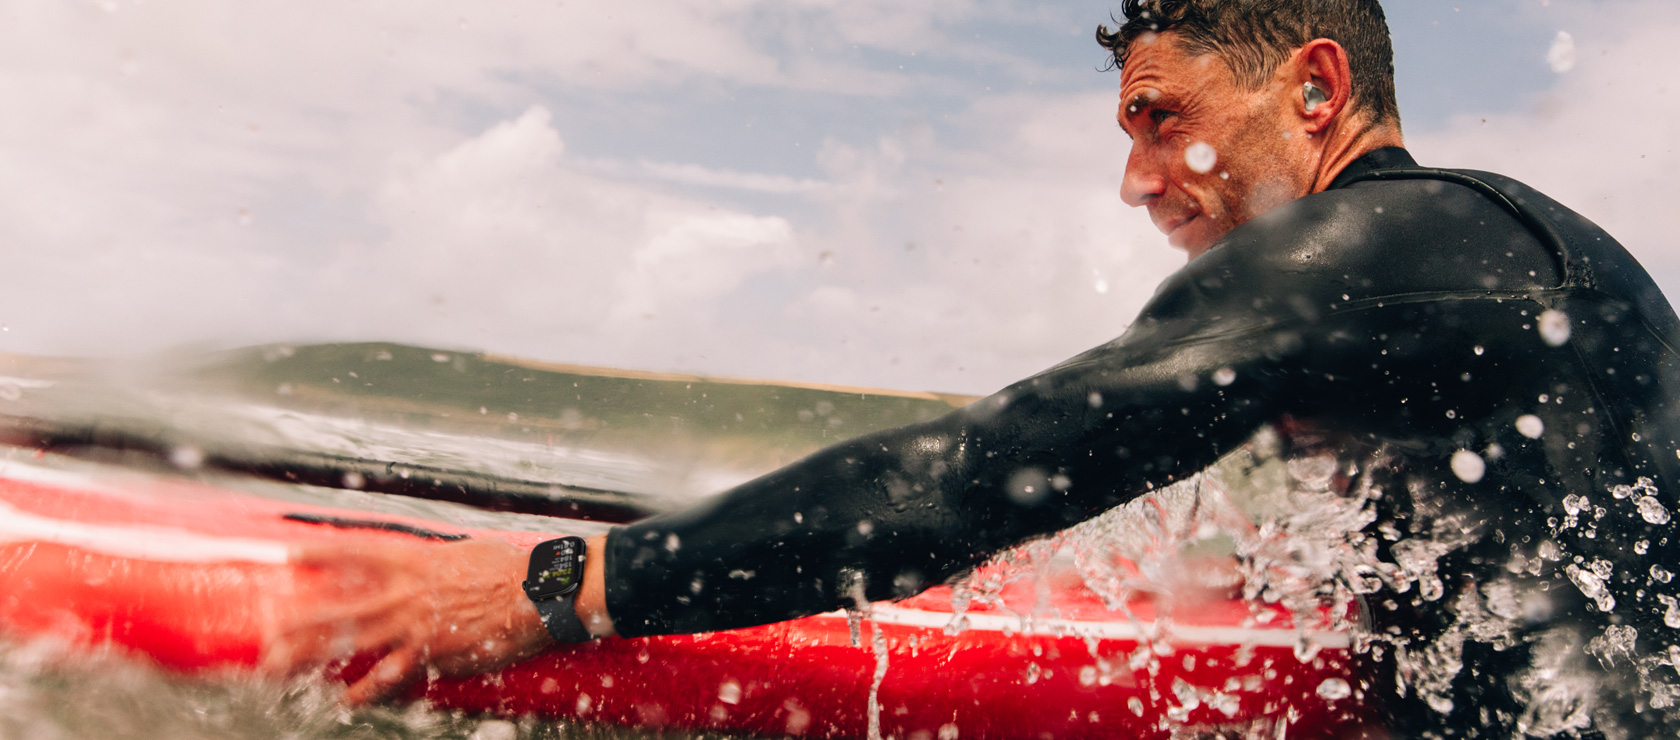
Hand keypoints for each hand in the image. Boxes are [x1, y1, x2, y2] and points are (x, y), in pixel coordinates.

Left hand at [260, 536, 553, 702]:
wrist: (540, 594)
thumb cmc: (510, 568)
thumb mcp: (466, 553)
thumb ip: (436, 562)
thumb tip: (423, 566)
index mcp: (415, 561)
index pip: (357, 554)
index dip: (320, 554)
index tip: (287, 556)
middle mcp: (407, 594)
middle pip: (340, 608)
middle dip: (299, 620)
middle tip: (267, 631)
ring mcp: (417, 627)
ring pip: (354, 643)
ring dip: (314, 656)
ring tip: (282, 668)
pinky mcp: (433, 655)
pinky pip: (391, 675)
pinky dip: (367, 689)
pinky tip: (345, 700)